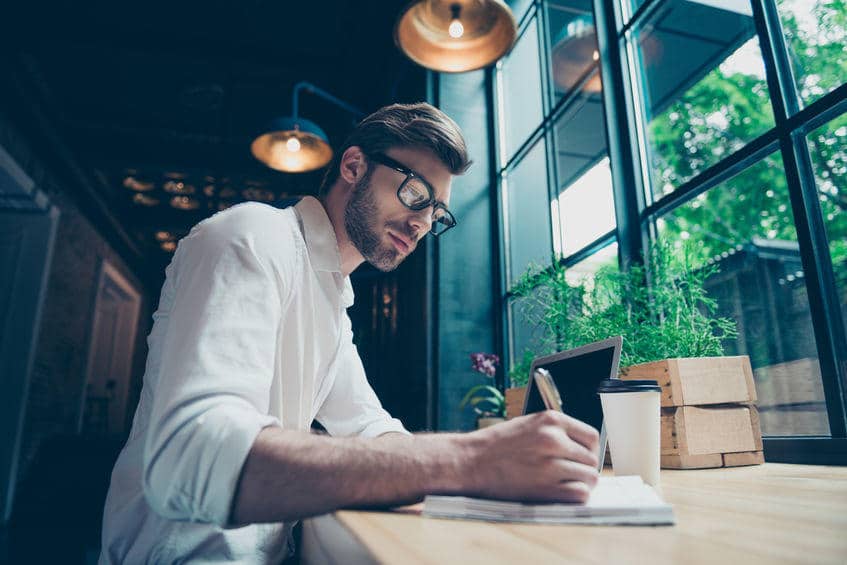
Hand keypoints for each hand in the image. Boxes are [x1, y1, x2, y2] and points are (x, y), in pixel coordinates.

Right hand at [462, 410, 599, 502]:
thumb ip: (555, 432)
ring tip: (567, 484)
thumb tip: (579, 447)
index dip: (589, 449)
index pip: (591, 436)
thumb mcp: (528, 424)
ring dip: (582, 483)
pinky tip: (563, 493)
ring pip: (590, 477)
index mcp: (551, 421)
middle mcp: (553, 440)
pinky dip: (576, 496)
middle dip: (584, 468)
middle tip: (572, 474)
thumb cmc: (496, 444)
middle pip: (591, 459)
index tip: (583, 457)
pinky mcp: (545, 488)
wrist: (471, 461)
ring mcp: (550, 465)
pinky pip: (579, 494)